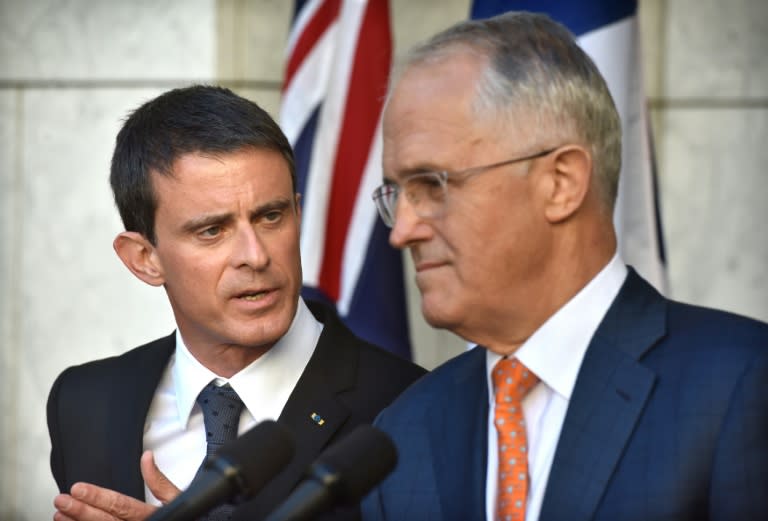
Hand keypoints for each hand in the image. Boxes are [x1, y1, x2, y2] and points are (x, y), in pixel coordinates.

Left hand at [53, 451, 179, 520]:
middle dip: (81, 511)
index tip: (78, 488)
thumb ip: (159, 481)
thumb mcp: (178, 498)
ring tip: (60, 516)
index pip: (120, 505)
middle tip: (61, 501)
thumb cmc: (187, 519)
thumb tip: (147, 456)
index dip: (97, 496)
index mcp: (151, 516)